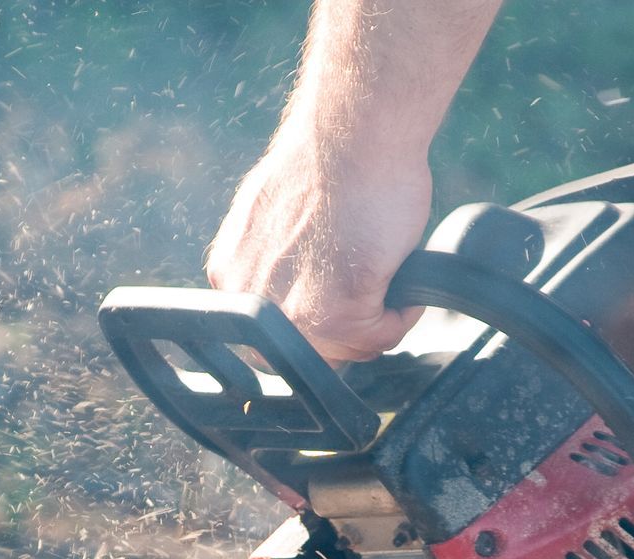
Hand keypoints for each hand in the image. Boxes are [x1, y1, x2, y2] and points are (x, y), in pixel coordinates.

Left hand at [206, 132, 432, 364]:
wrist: (351, 133)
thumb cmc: (327, 160)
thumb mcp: (274, 218)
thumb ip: (274, 260)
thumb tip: (301, 282)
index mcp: (231, 273)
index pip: (271, 333)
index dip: (311, 324)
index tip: (341, 304)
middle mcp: (253, 298)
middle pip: (306, 350)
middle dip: (343, 334)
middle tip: (371, 299)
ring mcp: (293, 310)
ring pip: (346, 350)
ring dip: (375, 323)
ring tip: (388, 281)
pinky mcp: (338, 311)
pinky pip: (382, 336)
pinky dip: (402, 314)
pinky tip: (401, 277)